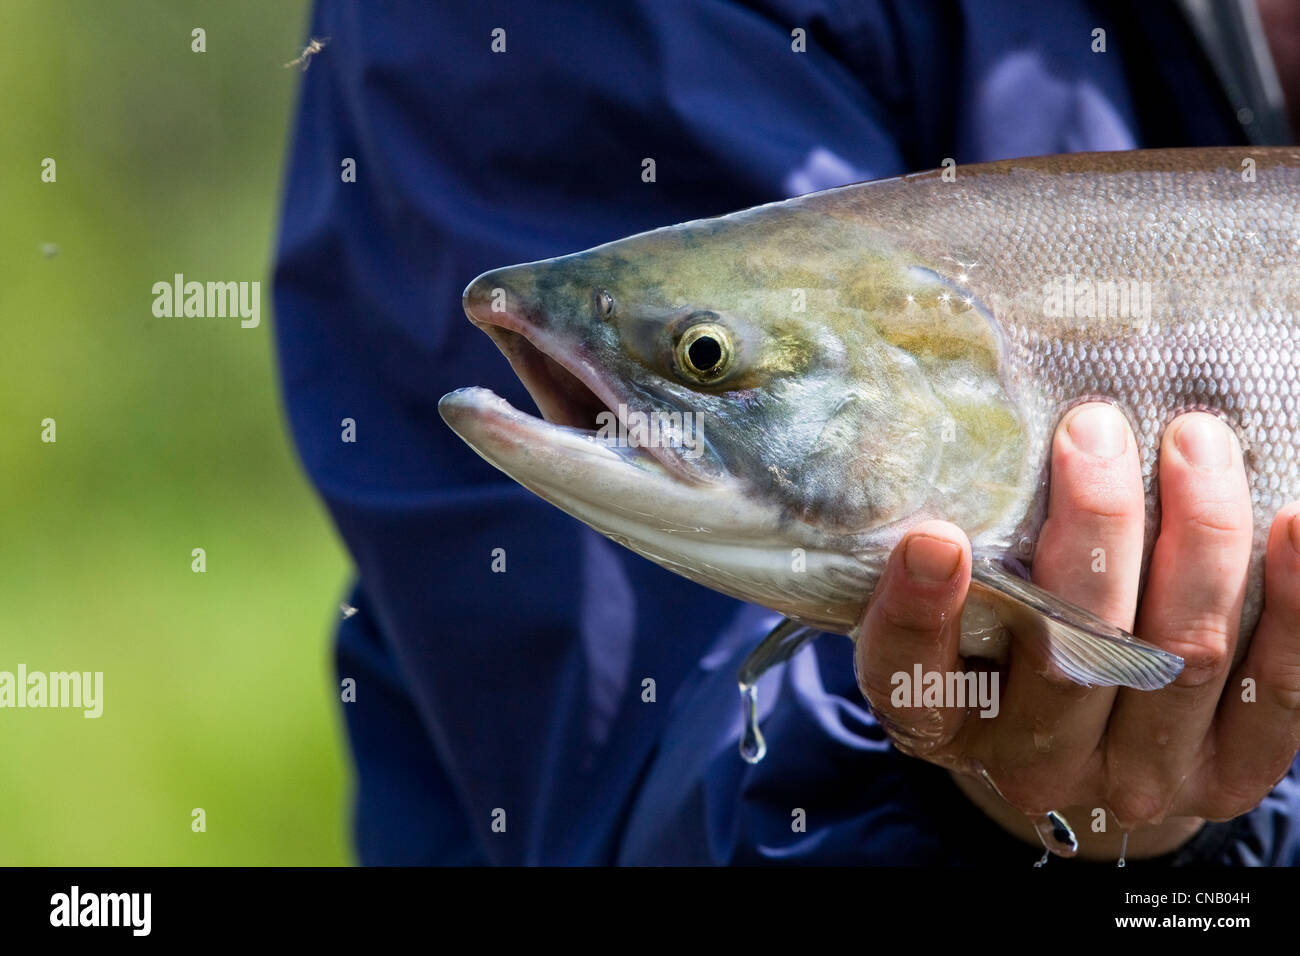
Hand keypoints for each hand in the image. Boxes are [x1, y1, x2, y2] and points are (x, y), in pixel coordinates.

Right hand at [853, 402, 1299, 859]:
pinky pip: (1278, 691)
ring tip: (1196, 442)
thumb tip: (973, 433)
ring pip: (1180, 657)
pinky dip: (1294, 602)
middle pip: (1070, 654)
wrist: (1087, 739)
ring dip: (1199, 537)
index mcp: (941, 720)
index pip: (911, 678)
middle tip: (1096, 430)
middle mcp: (1031, 763)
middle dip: (1094, 530)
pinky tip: (1292, 520)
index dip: (919, 615)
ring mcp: (1134, 777)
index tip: (935, 538)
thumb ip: (962, 548)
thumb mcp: (957, 603)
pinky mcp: (1226, 776)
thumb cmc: (1006, 637)